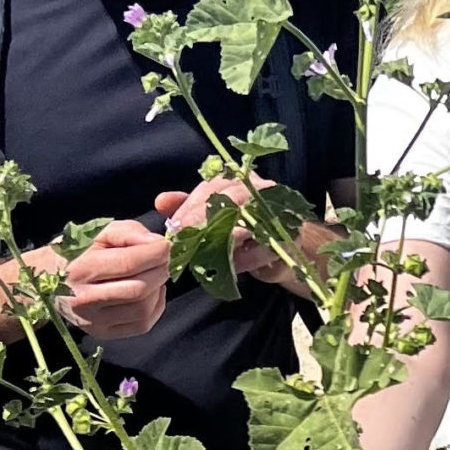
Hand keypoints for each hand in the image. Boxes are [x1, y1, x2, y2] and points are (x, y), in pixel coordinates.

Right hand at [58, 217, 170, 339]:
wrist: (49, 282)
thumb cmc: (78, 253)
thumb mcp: (98, 234)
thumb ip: (128, 232)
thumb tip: (158, 243)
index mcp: (81, 270)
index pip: (128, 263)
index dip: (154, 254)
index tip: (165, 246)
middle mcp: (86, 300)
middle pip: (138, 288)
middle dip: (159, 271)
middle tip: (162, 260)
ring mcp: (95, 322)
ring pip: (143, 308)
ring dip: (158, 288)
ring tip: (155, 275)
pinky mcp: (104, 334)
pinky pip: (143, 324)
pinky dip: (156, 306)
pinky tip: (151, 292)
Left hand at [155, 177, 292, 287]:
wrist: (288, 249)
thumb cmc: (247, 231)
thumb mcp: (214, 217)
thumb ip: (189, 208)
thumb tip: (161, 202)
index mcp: (239, 182)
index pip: (212, 188)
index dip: (191, 206)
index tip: (175, 225)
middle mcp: (260, 190)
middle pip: (228, 200)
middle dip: (202, 219)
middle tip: (183, 238)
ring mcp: (276, 213)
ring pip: (245, 221)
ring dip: (221, 239)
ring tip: (202, 254)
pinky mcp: (286, 238)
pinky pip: (261, 247)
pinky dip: (244, 258)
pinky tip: (230, 267)